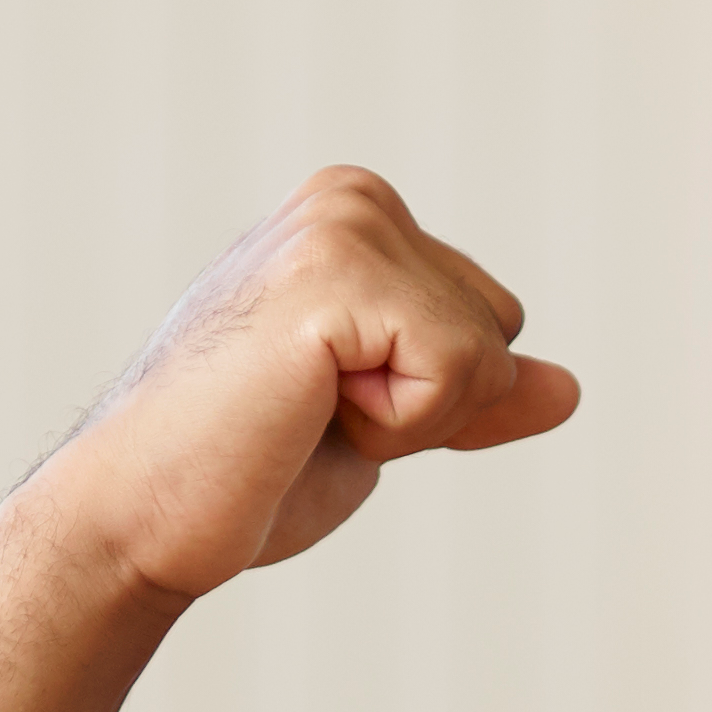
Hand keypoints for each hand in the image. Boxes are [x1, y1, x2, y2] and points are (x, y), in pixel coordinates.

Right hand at [31, 167, 578, 607]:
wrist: (142, 514)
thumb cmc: (242, 472)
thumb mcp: (386, 423)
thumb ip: (470, 392)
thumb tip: (569, 389)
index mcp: (358, 214)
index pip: (494, 319)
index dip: (432, 399)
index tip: (325, 407)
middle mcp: (352, 198)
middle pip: (504, 326)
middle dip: (432, 403)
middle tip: (309, 417)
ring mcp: (343, 224)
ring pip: (488, 350)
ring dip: (409, 418)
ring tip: (297, 412)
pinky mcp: (338, 272)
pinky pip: (461, 370)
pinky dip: (398, 424)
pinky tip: (301, 410)